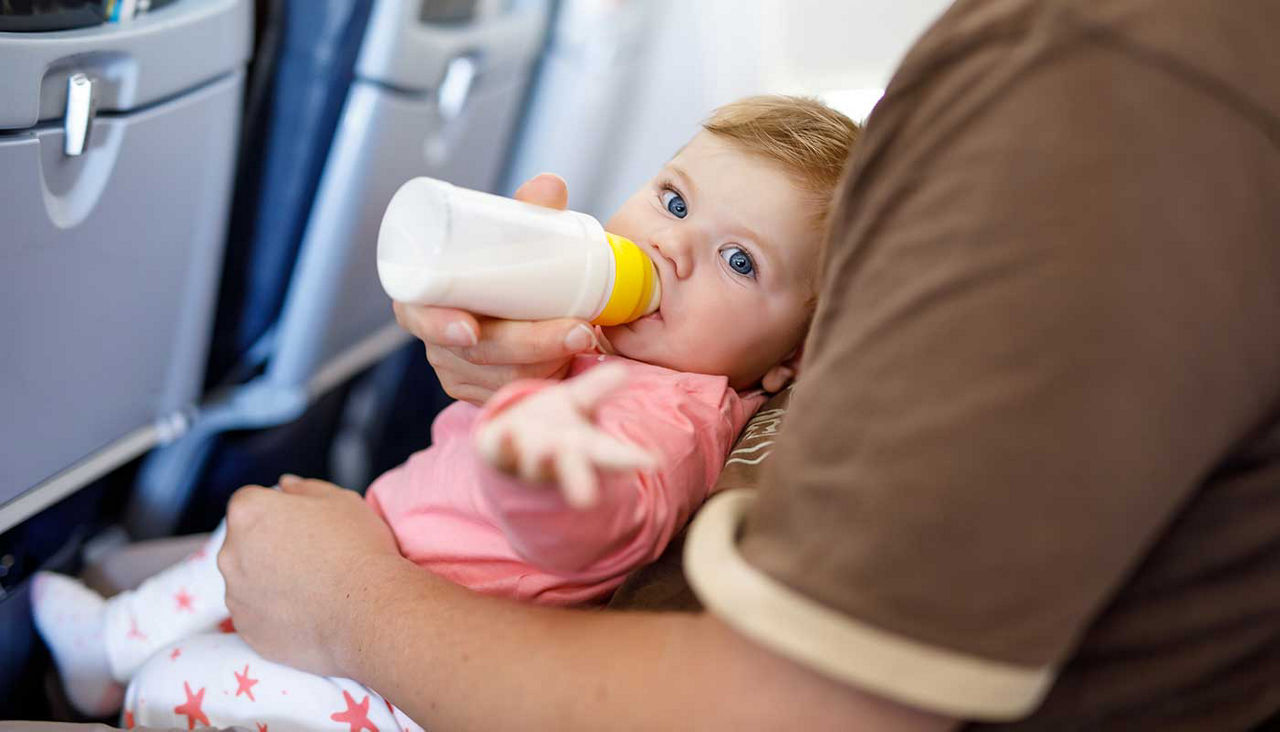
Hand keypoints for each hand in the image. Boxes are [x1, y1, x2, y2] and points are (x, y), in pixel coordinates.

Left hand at [217, 475, 401, 675]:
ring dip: (269, 578)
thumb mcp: (340, 500)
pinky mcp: (246, 628)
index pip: (250, 501)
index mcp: (249, 512)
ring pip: (247, 578)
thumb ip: (305, 488)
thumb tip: (285, 486)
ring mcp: (235, 594)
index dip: (277, 511)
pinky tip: (306, 609)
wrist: (366, 610)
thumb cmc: (356, 548)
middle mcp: (230, 552)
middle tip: (310, 555)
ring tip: (312, 586)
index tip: (302, 525)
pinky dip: (273, 610)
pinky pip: (255, 613)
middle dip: (268, 544)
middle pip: (243, 541)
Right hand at [393, 173, 600, 405]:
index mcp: (423, 296)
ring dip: (546, 363)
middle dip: (529, 345)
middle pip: (476, 353)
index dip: (440, 324)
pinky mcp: (483, 392)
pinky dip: (545, 381)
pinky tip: (571, 367)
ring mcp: (458, 370)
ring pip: (500, 378)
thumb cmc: (503, 265)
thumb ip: (530, 213)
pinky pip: (512, 394)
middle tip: (578, 329)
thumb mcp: (513, 238)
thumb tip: (551, 186)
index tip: (471, 328)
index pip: (418, 314)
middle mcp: (435, 339)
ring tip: (585, 337)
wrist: (514, 299)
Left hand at [475, 363, 655, 507]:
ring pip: (536, 463)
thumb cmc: (549, 423)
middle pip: (572, 469)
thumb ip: (597, 389)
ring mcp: (525, 458)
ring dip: (543, 459)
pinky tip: (507, 433)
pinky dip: (505, 443)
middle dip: (579, 481)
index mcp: (582, 448)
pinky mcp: (496, 452)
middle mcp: (555, 458)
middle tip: (587, 498)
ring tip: (549, 448)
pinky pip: (499, 450)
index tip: (650, 463)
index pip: (609, 454)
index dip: (629, 459)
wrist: (505, 440)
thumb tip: (623, 370)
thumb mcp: (576, 403)